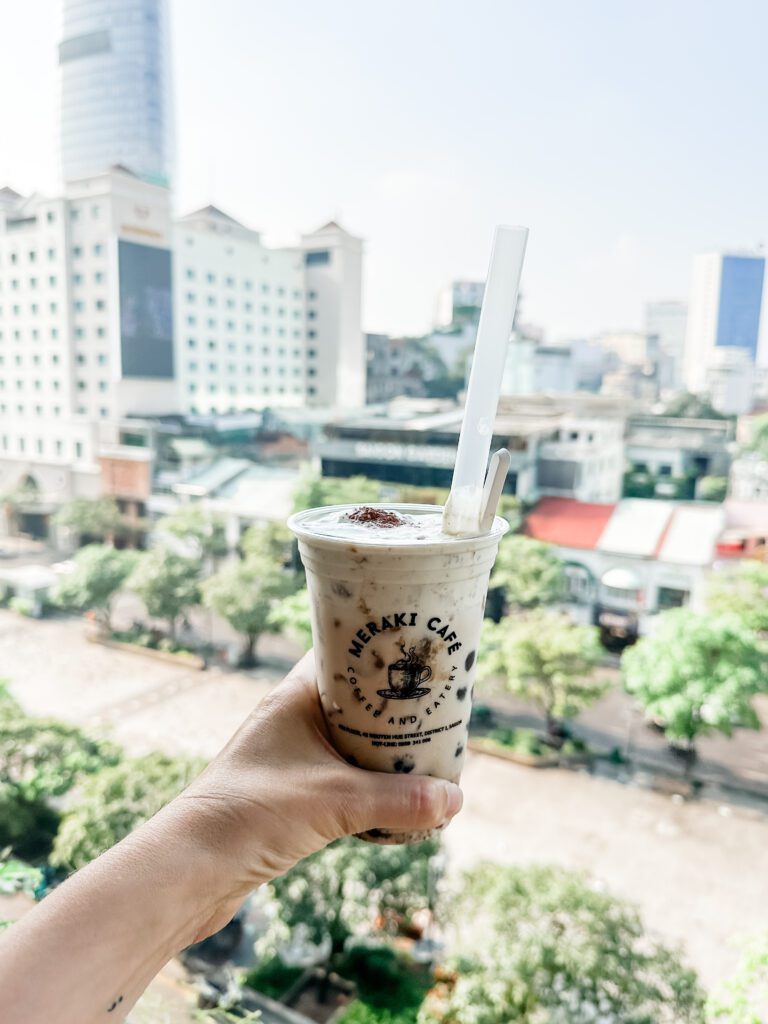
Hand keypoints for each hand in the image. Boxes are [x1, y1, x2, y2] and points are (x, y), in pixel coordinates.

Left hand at [165, 651, 463, 940]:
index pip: (342, 655)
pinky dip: (367, 780)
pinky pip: (340, 775)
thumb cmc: (250, 816)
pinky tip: (394, 796)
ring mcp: (288, 758)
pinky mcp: (289, 795)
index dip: (380, 651)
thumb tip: (455, 799)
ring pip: (347, 740)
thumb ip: (398, 800)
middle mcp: (290, 720)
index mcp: (294, 699)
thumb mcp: (336, 802)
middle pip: (352, 700)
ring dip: (381, 747)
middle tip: (438, 708)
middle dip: (392, 706)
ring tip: (426, 751)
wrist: (190, 870)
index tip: (421, 654)